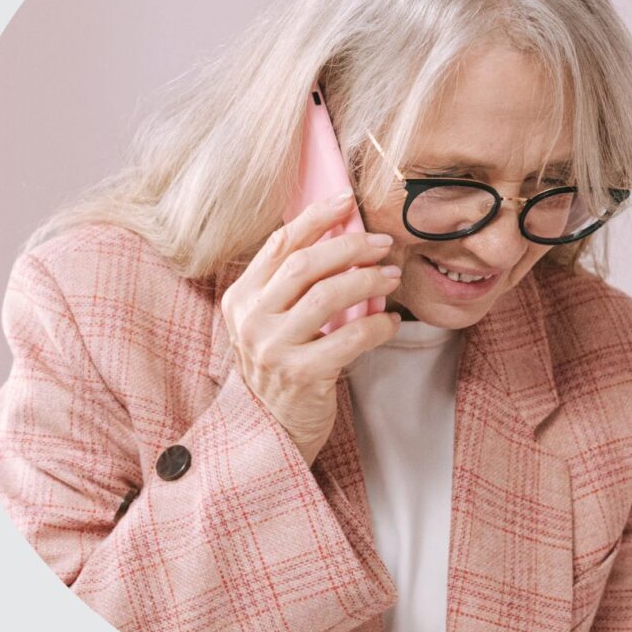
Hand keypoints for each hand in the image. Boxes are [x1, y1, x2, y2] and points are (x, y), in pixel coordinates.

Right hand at [220, 191, 404, 464]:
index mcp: (240, 299)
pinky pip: (351, 337)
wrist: (270, 430)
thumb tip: (337, 235)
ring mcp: (272, 348)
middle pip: (306, 264)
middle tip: (383, 244)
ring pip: (329, 294)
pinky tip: (391, 322)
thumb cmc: (280, 368)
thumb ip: (289, 285)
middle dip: (351, 246)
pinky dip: (378, 325)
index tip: (347, 201)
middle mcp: (250, 320)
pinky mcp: (301, 374)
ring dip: (369, 280)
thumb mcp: (270, 323)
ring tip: (391, 277)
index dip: (316, 217)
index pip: (279, 244)